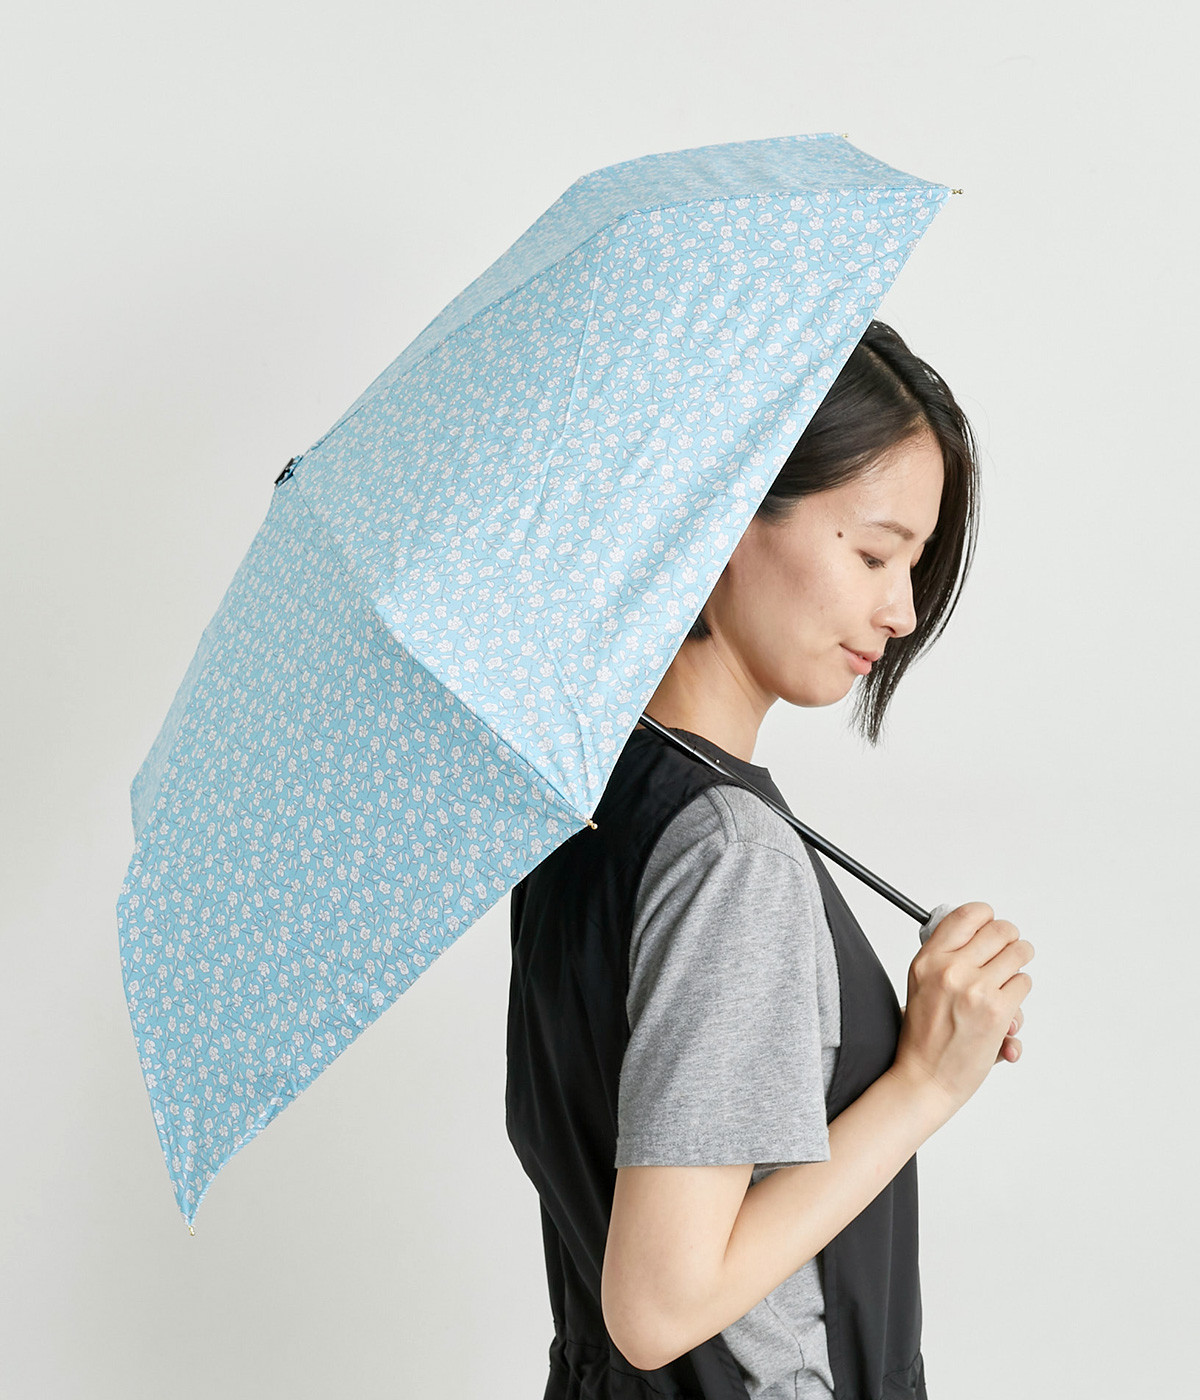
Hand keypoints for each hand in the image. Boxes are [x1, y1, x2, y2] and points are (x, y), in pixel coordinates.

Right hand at [893, 902, 1034, 1114]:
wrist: (925, 1078)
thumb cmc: (924, 1036)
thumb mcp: (921, 985)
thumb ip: (945, 958)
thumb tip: (982, 935)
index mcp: (927, 959)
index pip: (967, 915)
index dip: (986, 916)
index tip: (990, 925)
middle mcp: (950, 969)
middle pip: (1000, 930)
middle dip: (1010, 940)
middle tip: (1010, 951)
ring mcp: (975, 989)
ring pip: (1019, 954)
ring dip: (1018, 968)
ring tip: (1007, 984)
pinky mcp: (997, 1012)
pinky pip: (1024, 984)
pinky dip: (1020, 997)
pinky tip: (1005, 1013)